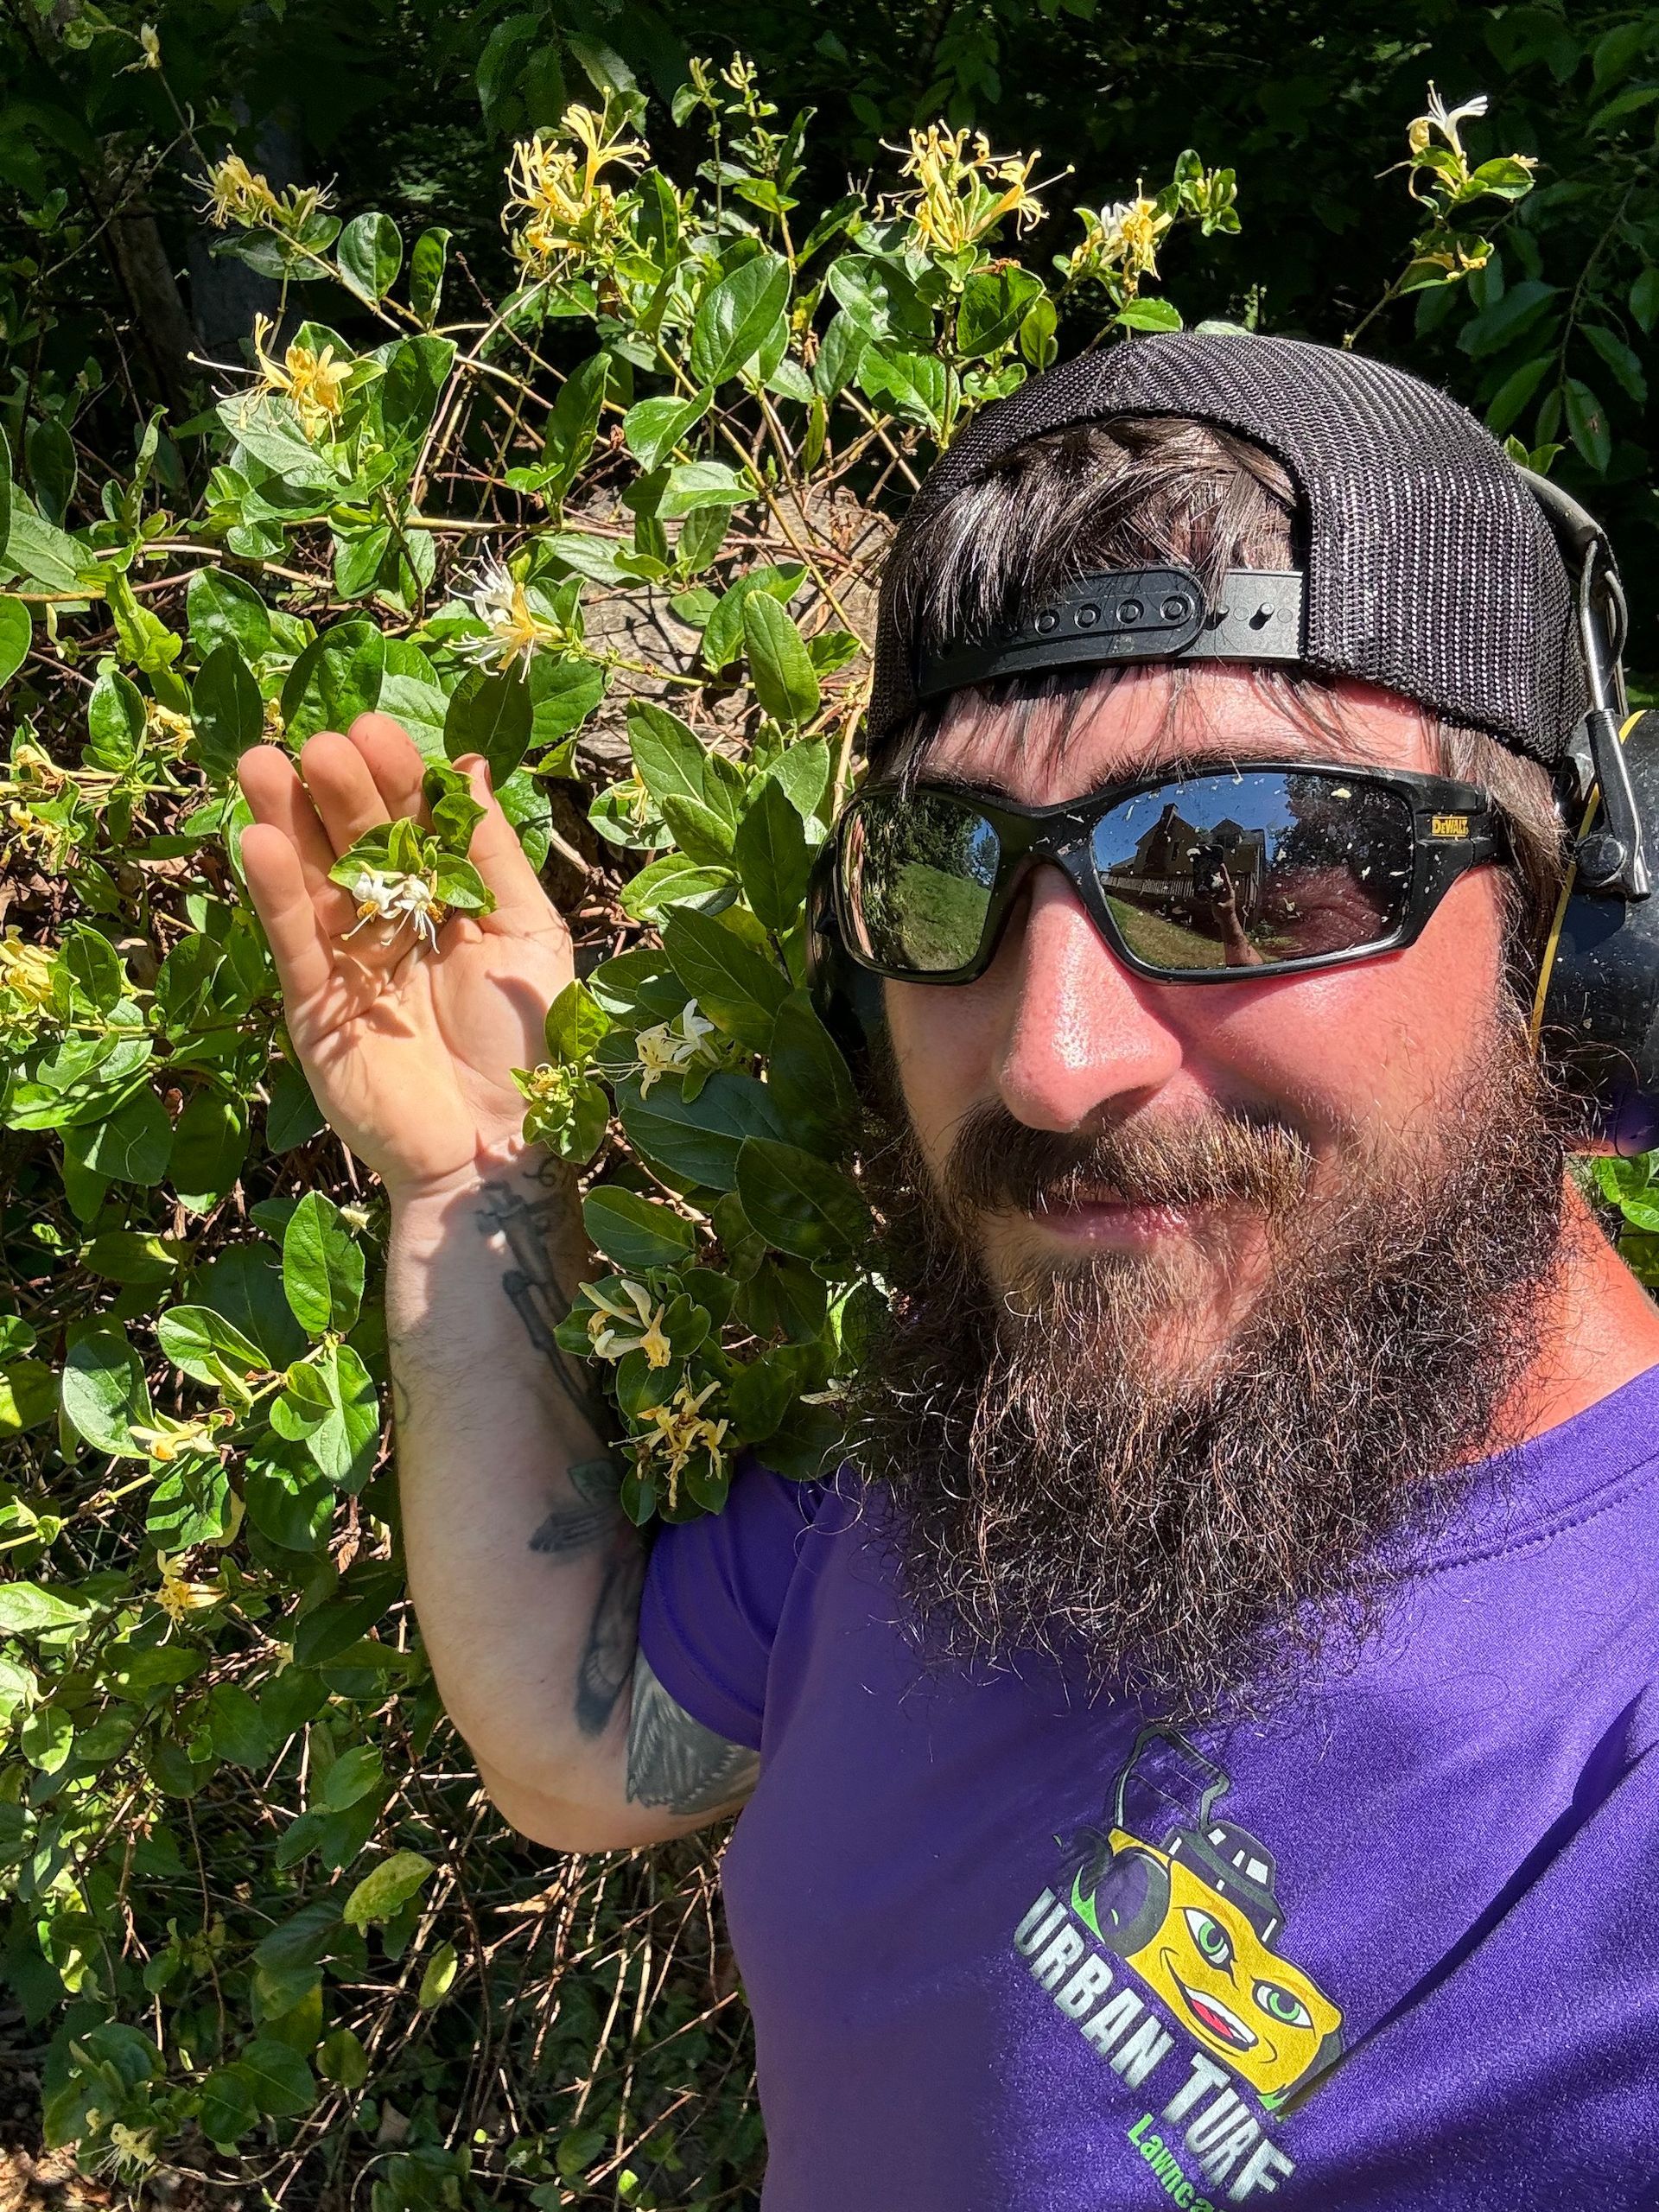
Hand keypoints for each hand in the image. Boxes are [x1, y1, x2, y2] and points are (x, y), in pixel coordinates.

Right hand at [240, 714, 573, 1199]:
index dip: (396, 780)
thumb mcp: (529, 939)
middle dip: (339, 791)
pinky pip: (290, 941)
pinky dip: (273, 892)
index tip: (374, 729)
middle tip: (321, 743)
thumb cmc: (527, 1048)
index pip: (416, 826)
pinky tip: (256, 838)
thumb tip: (471, 768)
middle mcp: (395, 924)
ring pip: (311, 881)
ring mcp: (349, 963)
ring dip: (285, 821)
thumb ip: (493, 857)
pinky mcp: (313, 1007)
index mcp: (449, 904)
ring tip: (259, 762)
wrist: (495, 1151)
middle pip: (358, 844)